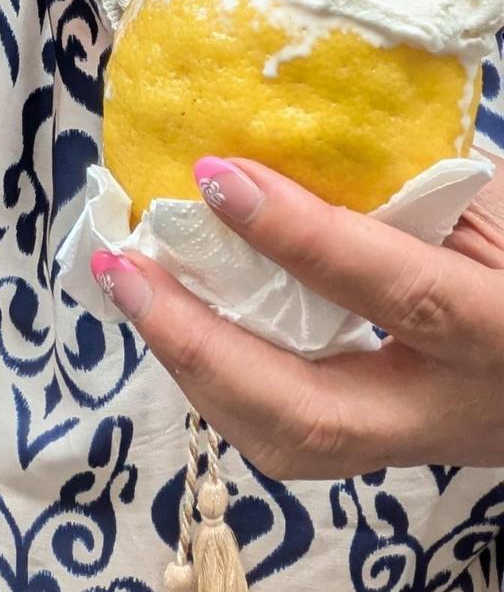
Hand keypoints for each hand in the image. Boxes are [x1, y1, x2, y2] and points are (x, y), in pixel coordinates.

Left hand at [92, 154, 503, 476]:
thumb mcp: (499, 206)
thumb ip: (409, 185)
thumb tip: (285, 142)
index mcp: (503, 331)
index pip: (394, 292)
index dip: (300, 236)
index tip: (214, 175)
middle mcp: (455, 409)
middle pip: (310, 416)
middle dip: (199, 346)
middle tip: (126, 269)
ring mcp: (420, 445)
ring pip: (285, 443)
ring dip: (194, 367)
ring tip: (135, 288)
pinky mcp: (388, 449)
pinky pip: (289, 433)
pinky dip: (223, 377)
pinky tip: (185, 319)